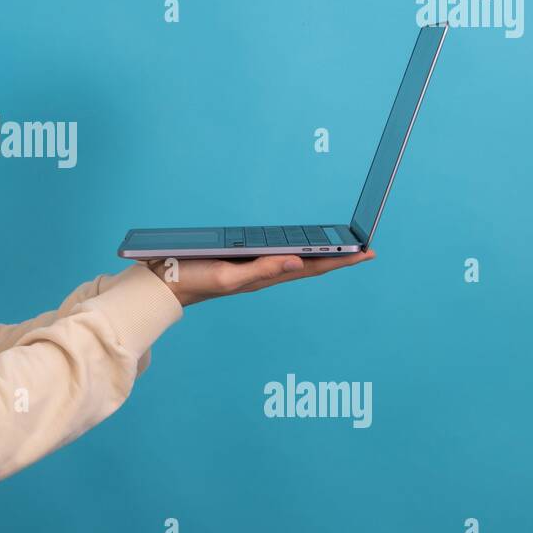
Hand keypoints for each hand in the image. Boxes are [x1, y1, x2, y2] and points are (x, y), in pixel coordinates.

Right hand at [145, 249, 375, 307]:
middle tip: (365, 248)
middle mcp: (264, 274)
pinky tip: (299, 248)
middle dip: (338, 257)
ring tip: (340, 248)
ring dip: (319, 255)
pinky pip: (277, 257)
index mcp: (265, 277)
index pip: (312, 268)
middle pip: (310, 265)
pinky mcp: (242, 263)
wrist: (165, 284)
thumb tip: (298, 261)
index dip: (341, 260)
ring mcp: (254, 270)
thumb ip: (262, 270)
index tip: (367, 252)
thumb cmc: (194, 281)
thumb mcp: (228, 277)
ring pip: (296, 262)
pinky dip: (295, 251)